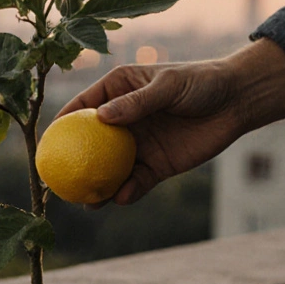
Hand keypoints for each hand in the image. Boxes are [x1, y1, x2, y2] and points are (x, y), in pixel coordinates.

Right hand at [57, 39, 284, 204]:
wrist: (237, 102)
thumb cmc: (201, 82)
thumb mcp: (168, 86)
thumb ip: (137, 102)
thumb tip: (101, 118)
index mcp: (118, 91)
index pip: (83, 108)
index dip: (62, 125)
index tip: (48, 142)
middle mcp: (124, 119)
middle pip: (90, 145)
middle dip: (74, 163)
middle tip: (59, 181)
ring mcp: (139, 144)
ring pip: (110, 169)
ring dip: (98, 185)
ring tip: (87, 201)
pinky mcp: (158, 165)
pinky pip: (138, 182)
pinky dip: (129, 191)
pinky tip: (122, 198)